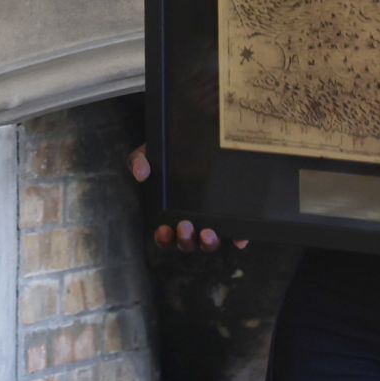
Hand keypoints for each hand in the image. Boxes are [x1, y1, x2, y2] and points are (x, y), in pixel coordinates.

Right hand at [128, 144, 246, 252]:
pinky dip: (238, 238)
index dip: (164, 238)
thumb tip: (140, 173)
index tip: (163, 230)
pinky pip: (236, 232)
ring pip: (210, 242)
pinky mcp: (231, 216)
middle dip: (186, 239)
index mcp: (171, 213)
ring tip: (207, 232)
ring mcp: (212, 220)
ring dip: (208, 243)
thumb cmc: (171, 153)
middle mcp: (192, 221)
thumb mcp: (151, 153)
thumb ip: (141, 160)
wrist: (196, 137)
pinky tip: (239, 239)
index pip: (166, 235)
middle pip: (188, 242)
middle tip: (184, 226)